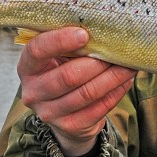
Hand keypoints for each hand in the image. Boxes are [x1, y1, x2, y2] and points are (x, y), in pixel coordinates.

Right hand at [17, 27, 136, 156]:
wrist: (65, 112)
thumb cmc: (63, 71)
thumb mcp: (58, 56)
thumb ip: (71, 44)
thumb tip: (103, 30)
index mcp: (27, 67)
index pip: (37, 51)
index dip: (60, 41)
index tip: (84, 34)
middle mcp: (33, 92)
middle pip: (68, 76)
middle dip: (98, 63)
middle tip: (118, 51)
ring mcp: (49, 112)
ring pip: (87, 93)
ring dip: (112, 77)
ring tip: (129, 65)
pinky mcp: (69, 126)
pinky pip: (98, 108)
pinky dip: (116, 92)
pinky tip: (126, 81)